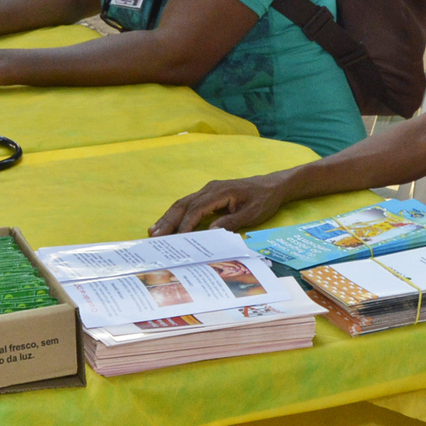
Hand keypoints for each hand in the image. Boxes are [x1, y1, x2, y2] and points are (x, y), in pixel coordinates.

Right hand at [149, 173, 294, 235]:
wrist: (272, 186)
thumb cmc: (263, 200)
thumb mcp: (251, 214)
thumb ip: (231, 222)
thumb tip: (211, 231)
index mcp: (220, 192)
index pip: (197, 209)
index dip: (185, 224)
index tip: (177, 239)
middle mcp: (210, 189)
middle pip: (183, 205)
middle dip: (168, 221)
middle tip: (154, 236)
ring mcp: (208, 191)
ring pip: (183, 204)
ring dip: (168, 218)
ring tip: (153, 231)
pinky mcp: (209, 195)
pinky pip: (188, 205)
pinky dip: (176, 215)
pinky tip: (168, 224)